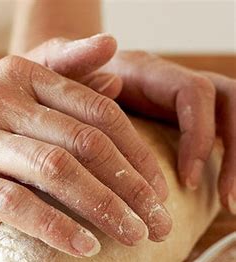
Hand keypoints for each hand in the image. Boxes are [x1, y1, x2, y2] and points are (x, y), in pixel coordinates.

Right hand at [0, 38, 171, 257]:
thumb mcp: (0, 88)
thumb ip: (58, 74)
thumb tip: (114, 67)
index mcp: (17, 75)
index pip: (97, 111)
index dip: (136, 152)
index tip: (157, 190)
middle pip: (83, 144)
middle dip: (130, 187)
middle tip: (158, 224)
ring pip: (54, 172)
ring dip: (103, 208)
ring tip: (133, 237)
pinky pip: (13, 203)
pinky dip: (53, 226)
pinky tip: (83, 247)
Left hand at [29, 39, 234, 213]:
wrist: (58, 79)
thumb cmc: (55, 76)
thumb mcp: (56, 64)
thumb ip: (76, 57)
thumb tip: (109, 46)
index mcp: (145, 71)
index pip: (193, 93)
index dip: (198, 133)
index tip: (187, 178)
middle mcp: (168, 84)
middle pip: (228, 105)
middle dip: (235, 151)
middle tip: (229, 200)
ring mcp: (174, 102)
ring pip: (228, 121)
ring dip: (235, 161)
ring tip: (229, 204)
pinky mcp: (173, 120)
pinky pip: (213, 137)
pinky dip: (220, 164)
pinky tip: (214, 196)